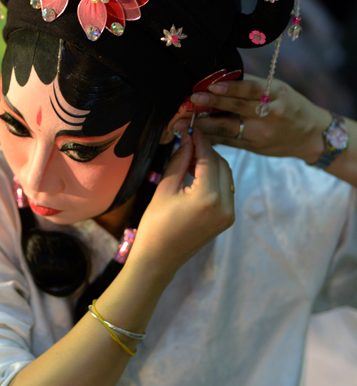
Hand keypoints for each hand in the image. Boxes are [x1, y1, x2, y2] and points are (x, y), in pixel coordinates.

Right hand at [129, 129, 234, 278]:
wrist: (159, 258)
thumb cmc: (155, 224)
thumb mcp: (165, 188)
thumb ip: (180, 160)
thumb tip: (187, 137)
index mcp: (208, 197)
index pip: (209, 158)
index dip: (200, 140)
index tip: (192, 126)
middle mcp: (225, 205)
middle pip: (222, 165)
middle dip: (207, 150)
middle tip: (189, 140)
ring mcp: (229, 213)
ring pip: (227, 176)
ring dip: (212, 163)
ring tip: (191, 155)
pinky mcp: (227, 218)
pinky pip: (226, 189)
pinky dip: (214, 177)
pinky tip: (197, 172)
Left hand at [181, 74, 330, 163]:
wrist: (311, 136)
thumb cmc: (291, 106)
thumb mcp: (278, 89)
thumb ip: (252, 85)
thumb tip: (220, 76)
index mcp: (276, 95)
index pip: (250, 90)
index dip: (230, 88)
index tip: (210, 86)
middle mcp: (269, 115)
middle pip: (236, 110)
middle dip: (210, 106)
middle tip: (190, 102)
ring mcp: (261, 134)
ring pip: (228, 130)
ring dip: (203, 126)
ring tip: (182, 123)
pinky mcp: (254, 148)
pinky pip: (228, 142)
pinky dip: (210, 138)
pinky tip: (193, 135)